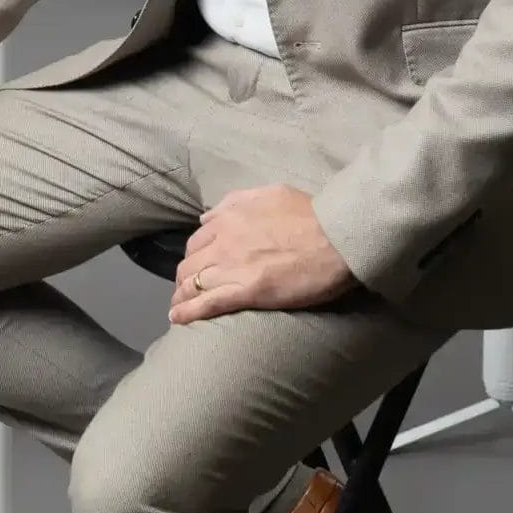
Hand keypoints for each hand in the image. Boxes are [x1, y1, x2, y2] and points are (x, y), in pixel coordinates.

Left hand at [169, 185, 354, 323]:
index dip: (194, 255)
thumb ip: (236, 202)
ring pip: (192, 284)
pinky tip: (176, 319)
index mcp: (229, 218)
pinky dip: (187, 312)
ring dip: (181, 296)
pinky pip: (207, 304)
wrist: (336, 238)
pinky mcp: (246, 292)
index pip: (197, 240)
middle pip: (189, 264)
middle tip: (187, 288)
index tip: (196, 265)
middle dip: (184, 277)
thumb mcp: (270, 193)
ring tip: (178, 306)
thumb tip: (208, 216)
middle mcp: (224, 242)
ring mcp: (232, 268)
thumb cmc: (311, 214)